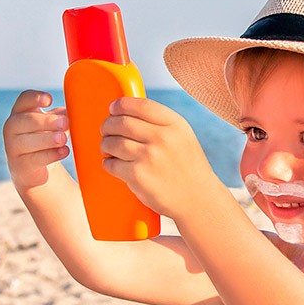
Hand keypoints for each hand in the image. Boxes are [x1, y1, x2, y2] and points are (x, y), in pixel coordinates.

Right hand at [3, 90, 68, 191]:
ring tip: (63, 139)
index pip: (24, 100)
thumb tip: (71, 112)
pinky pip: (34, 159)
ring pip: (27, 141)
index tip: (49, 100)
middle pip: (26, 120)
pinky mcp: (20, 165)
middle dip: (46, 121)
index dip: (35, 98)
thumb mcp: (52, 125)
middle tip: (64, 123)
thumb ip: (60, 117)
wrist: (36, 170)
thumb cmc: (45, 140)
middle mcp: (12, 128)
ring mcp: (13, 147)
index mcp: (21, 112)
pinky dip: (51, 155)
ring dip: (47, 139)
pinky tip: (64, 151)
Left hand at [100, 97, 215, 219]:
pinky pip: (112, 164)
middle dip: (108, 125)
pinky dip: (108, 163)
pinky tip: (113, 164)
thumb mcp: (183, 138)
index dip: (121, 105)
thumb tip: (127, 113)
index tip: (113, 108)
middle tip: (106, 131)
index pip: (141, 105)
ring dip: (105, 144)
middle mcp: (163, 137)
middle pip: (122, 122)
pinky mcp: (138, 176)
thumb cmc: (187, 168)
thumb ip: (161, 124)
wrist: (198, 200)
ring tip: (107, 148)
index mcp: (175, 125)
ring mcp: (150, 157)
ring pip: (113, 142)